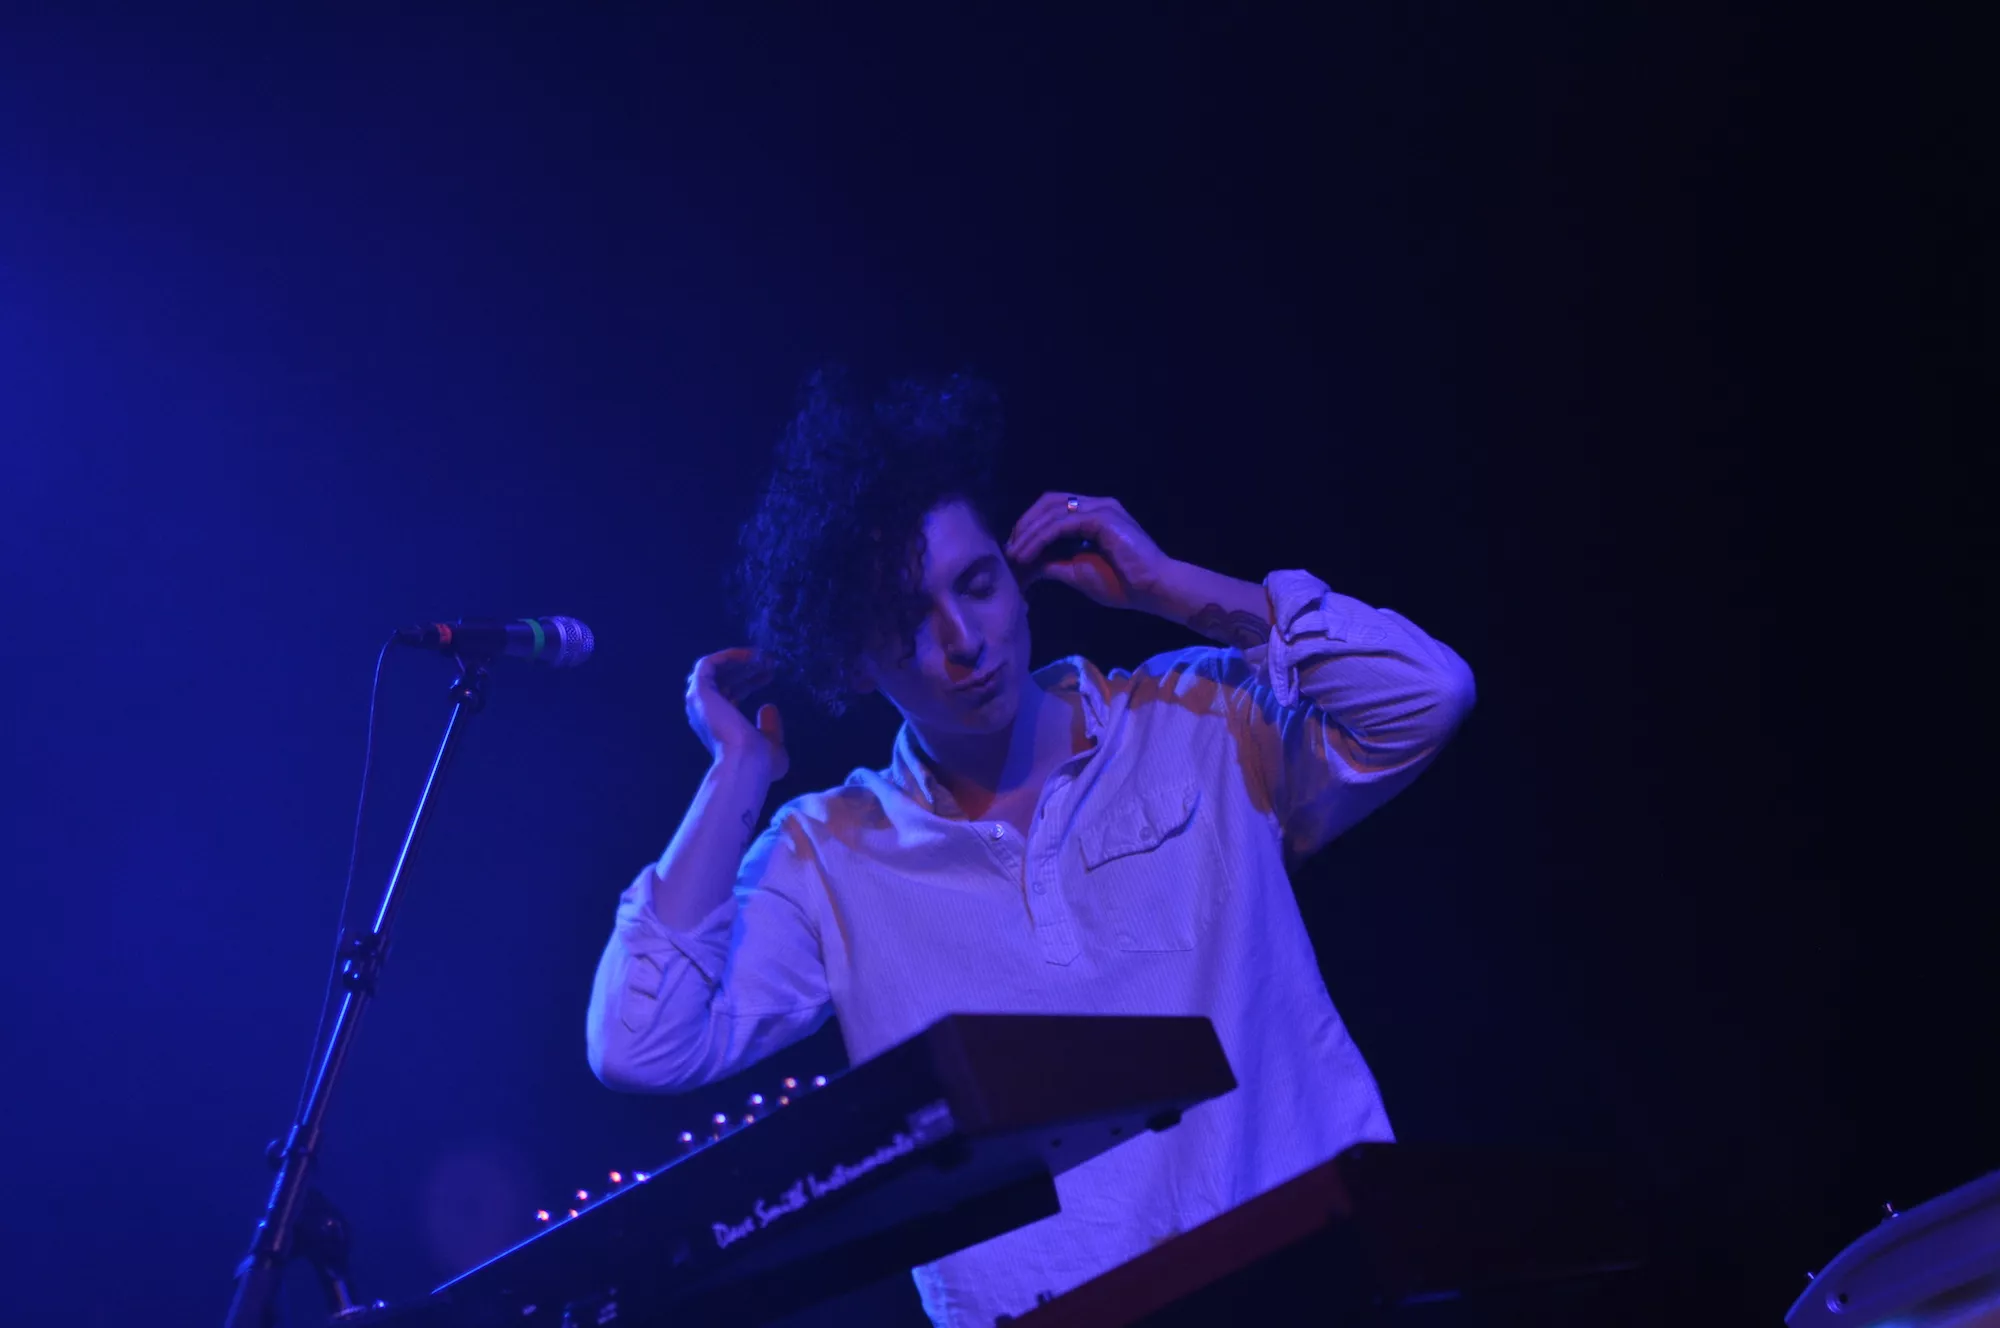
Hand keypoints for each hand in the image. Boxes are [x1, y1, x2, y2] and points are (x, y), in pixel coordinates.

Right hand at [685, 648, 787, 780]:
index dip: (749, 682)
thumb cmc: (758, 761)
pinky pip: (708, 663)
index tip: (770, 674)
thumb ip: (770, 727)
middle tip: (769, 661)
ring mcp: (699, 701)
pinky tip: (751, 655)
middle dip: (746, 669)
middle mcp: (705, 713)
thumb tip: (768, 707)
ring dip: (738, 660)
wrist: (746, 762)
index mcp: (718, 726)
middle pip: (722, 681)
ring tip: (762, 656)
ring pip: (715, 671)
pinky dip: (728, 656)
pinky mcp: (699, 690)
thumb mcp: (772, 744)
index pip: (730, 696)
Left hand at [1004, 493, 1175, 611]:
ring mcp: (1101, 508)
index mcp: (1094, 514)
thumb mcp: (1078, 573)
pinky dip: (1040, 539)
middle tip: (1010, 550)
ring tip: (1014, 556)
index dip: (1030, 526)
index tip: (1015, 551)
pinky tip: (1027, 556)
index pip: (1053, 508)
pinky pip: (1060, 525)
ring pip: (1051, 511)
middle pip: (1048, 502)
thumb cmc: (1123, 585)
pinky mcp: (1102, 519)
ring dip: (1028, 533)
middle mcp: (1097, 505)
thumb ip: (1054, 564)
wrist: (1153, 590)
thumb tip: (1027, 565)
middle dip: (1024, 524)